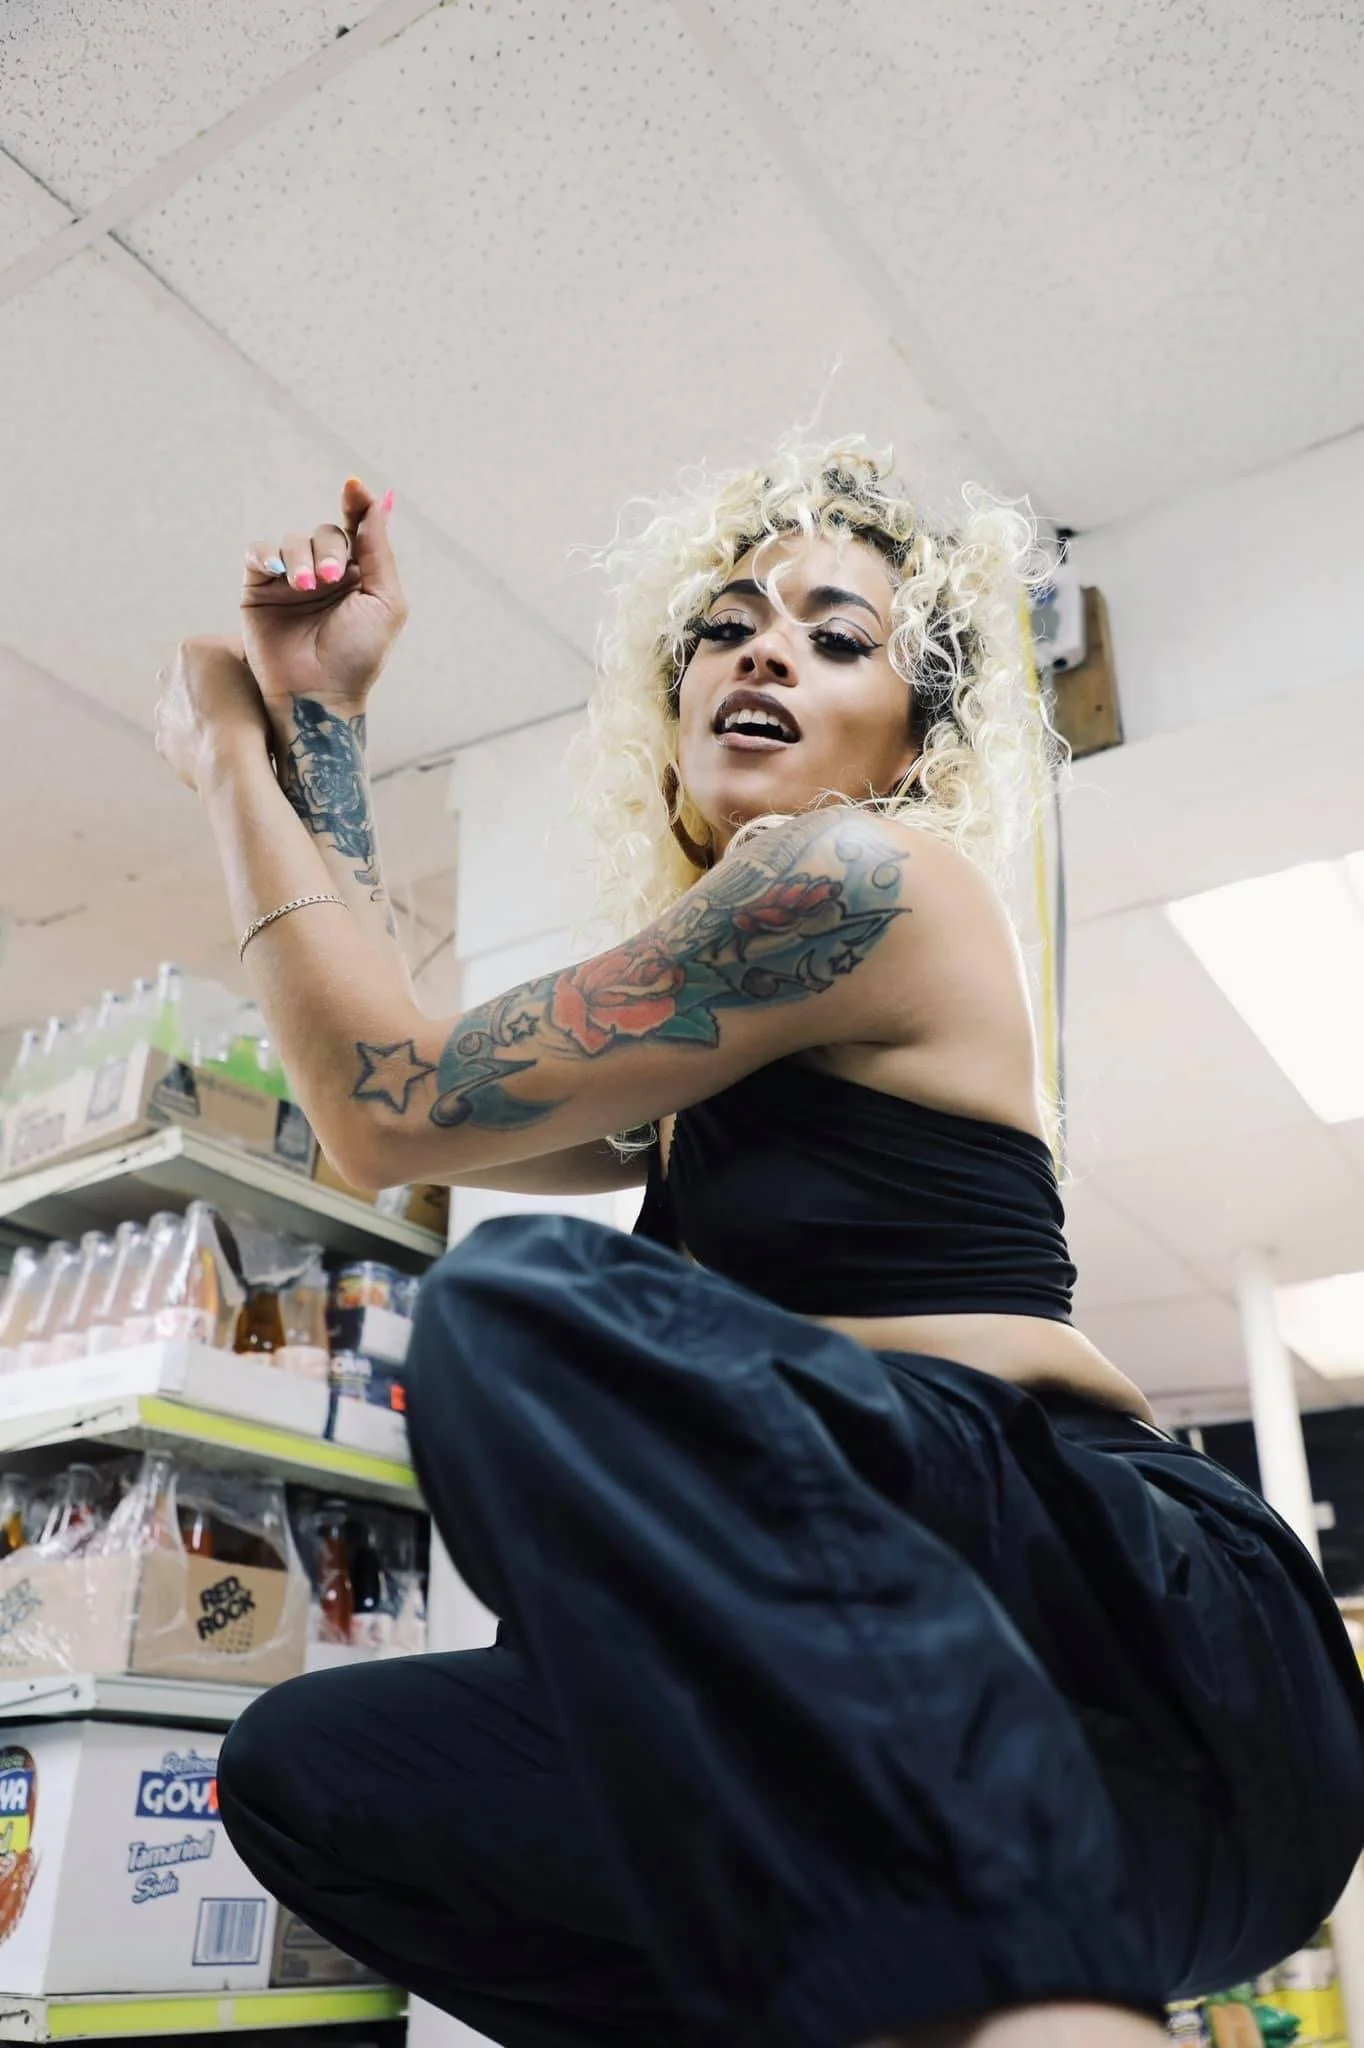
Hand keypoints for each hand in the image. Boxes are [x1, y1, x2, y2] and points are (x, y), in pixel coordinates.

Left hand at [154, 636, 269, 792]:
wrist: (230, 764)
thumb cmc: (251, 716)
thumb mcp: (262, 675)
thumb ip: (253, 661)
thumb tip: (256, 664)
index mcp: (191, 649)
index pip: (231, 649)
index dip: (254, 666)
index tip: (267, 684)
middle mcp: (169, 675)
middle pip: (206, 676)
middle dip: (224, 687)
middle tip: (251, 707)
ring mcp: (163, 710)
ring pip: (193, 706)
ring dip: (210, 712)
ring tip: (236, 730)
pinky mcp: (164, 740)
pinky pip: (187, 734)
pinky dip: (201, 738)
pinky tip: (221, 748)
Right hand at [241, 476, 407, 712]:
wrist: (318, 694)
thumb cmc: (358, 656)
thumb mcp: (385, 603)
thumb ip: (379, 551)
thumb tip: (381, 502)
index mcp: (359, 576)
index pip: (356, 528)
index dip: (356, 504)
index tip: (352, 487)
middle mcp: (325, 574)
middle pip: (325, 533)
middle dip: (329, 549)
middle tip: (330, 580)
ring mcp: (291, 581)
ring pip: (292, 541)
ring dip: (301, 558)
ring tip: (306, 587)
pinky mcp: (259, 590)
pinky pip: (258, 553)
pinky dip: (267, 554)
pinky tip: (279, 573)